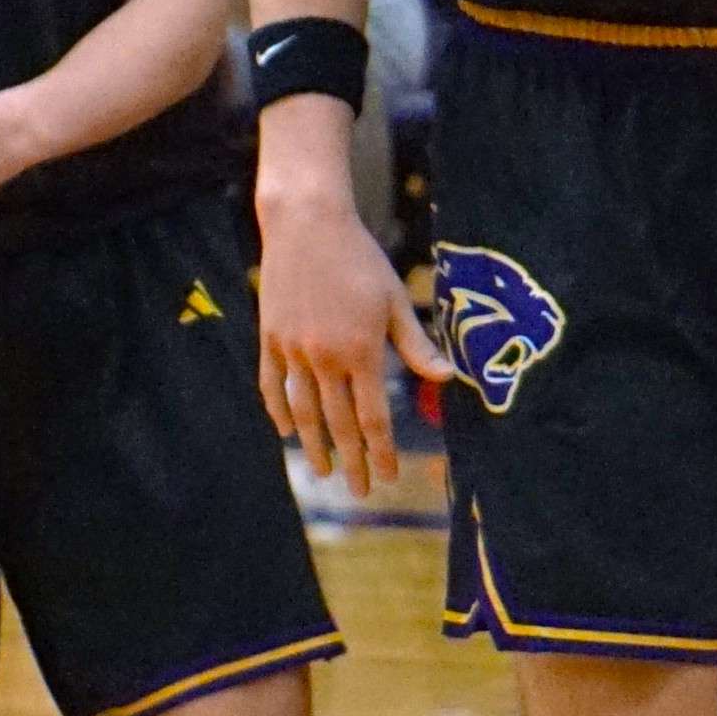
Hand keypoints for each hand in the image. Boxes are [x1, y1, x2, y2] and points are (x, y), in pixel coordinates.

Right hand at [253, 173, 441, 496]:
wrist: (308, 224)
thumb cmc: (360, 259)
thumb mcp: (395, 300)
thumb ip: (416, 345)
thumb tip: (446, 379)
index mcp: (361, 351)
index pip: (373, 417)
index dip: (382, 451)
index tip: (390, 476)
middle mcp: (325, 357)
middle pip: (340, 424)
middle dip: (352, 461)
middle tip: (361, 490)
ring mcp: (293, 349)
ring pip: (303, 411)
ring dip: (314, 445)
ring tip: (322, 471)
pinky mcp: (270, 338)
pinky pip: (273, 384)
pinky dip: (279, 411)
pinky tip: (286, 431)